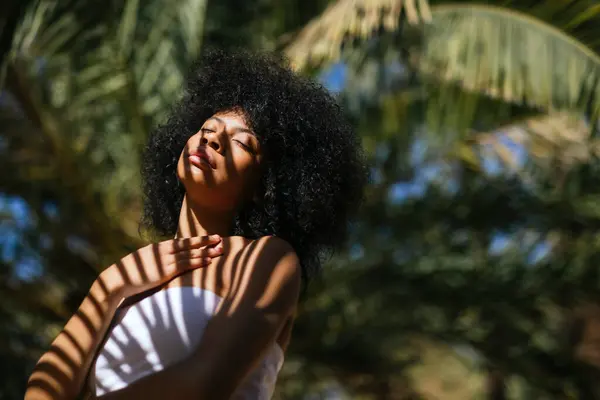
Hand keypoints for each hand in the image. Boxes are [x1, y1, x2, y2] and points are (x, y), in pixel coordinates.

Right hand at [99, 235, 222, 299]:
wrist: (119, 279)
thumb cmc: (132, 273)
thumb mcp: (147, 261)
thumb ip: (158, 259)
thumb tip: (167, 261)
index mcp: (159, 247)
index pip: (182, 242)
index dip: (197, 240)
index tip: (209, 237)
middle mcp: (164, 250)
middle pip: (189, 244)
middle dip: (205, 241)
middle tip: (220, 238)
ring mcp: (165, 260)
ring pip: (190, 254)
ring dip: (206, 252)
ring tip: (219, 250)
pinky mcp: (165, 271)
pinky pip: (185, 265)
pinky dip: (198, 262)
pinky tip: (208, 261)